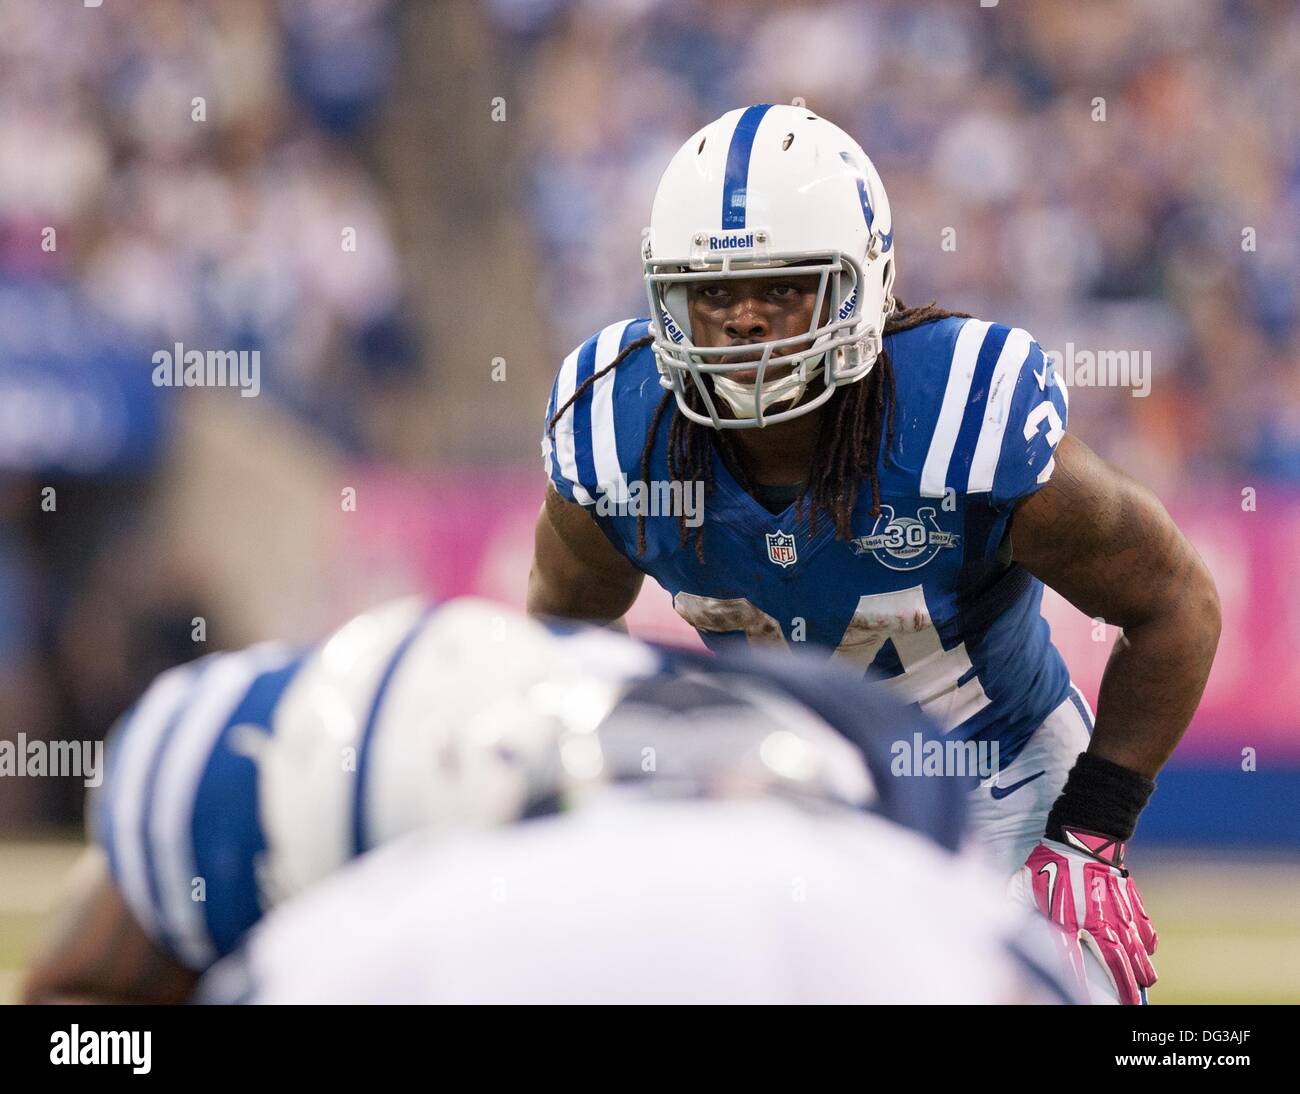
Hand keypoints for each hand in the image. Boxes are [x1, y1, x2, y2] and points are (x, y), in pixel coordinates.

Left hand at [1012, 834, 1156, 1004]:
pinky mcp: (1130, 899)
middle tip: (1129, 1004)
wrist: (1082, 834)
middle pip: (1114, 961)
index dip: (1076, 981)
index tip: (1080, 999)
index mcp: (1066, 917)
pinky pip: (1144, 925)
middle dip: (1122, 985)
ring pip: (1135, 947)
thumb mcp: (1024, 882)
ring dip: (1141, 968)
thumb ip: (1015, 904)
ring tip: (1145, 984)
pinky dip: (1148, 940)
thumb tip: (1004, 920)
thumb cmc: (1050, 860)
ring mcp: (1117, 910)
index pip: (1070, 958)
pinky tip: (1149, 950)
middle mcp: (1096, 919)